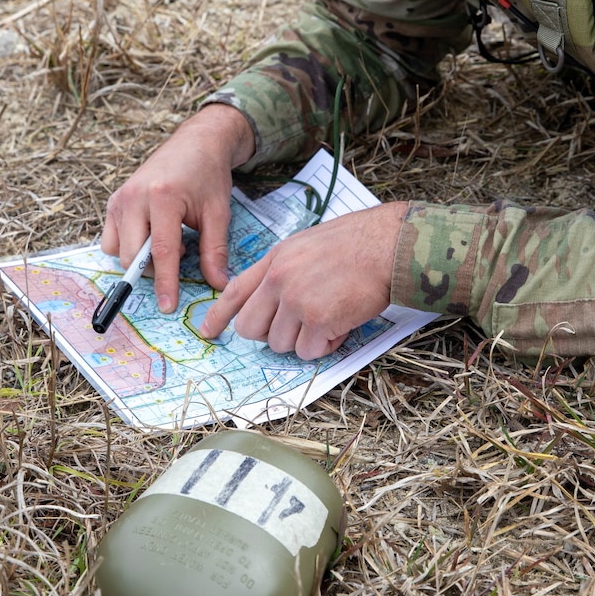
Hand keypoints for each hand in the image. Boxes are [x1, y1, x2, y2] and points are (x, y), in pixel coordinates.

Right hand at [101, 104, 255, 311]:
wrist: (195, 142)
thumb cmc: (208, 175)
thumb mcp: (218, 212)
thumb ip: (214, 251)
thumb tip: (218, 285)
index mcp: (163, 197)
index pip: (161, 252)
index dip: (165, 283)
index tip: (168, 306)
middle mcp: (135, 197)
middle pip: (132, 255)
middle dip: (153, 271)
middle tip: (182, 254)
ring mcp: (120, 198)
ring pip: (117, 250)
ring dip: (140, 259)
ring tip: (167, 240)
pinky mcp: (114, 200)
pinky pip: (111, 238)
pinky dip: (128, 247)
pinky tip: (151, 234)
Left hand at [198, 202, 407, 359]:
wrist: (387, 245)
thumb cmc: (357, 244)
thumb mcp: (306, 245)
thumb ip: (284, 270)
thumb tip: (272, 303)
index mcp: (275, 259)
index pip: (235, 291)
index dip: (219, 315)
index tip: (208, 332)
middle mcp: (279, 279)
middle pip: (251, 328)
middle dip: (271, 335)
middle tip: (298, 326)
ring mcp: (296, 300)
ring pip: (280, 344)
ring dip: (305, 340)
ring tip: (330, 316)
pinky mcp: (318, 319)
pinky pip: (309, 351)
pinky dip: (326, 344)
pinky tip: (342, 323)